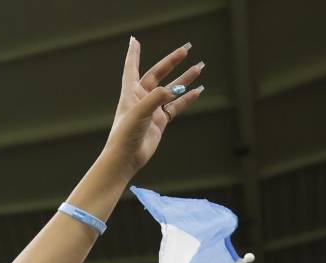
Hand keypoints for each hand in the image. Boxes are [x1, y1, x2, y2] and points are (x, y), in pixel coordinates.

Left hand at [103, 38, 204, 175]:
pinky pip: (175, 106)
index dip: (134, 54)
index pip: (132, 68)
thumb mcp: (139, 112)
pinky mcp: (159, 122)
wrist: (126, 158)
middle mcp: (141, 99)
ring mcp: (151, 110)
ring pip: (170, 90)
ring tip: (199, 67)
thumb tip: (173, 90)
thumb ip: (156, 98)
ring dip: (184, 79)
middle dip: (171, 62)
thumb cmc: (126, 135)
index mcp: (130, 93)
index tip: (134, 41)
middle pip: (157, 74)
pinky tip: (198, 91)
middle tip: (186, 49)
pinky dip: (186, 99)